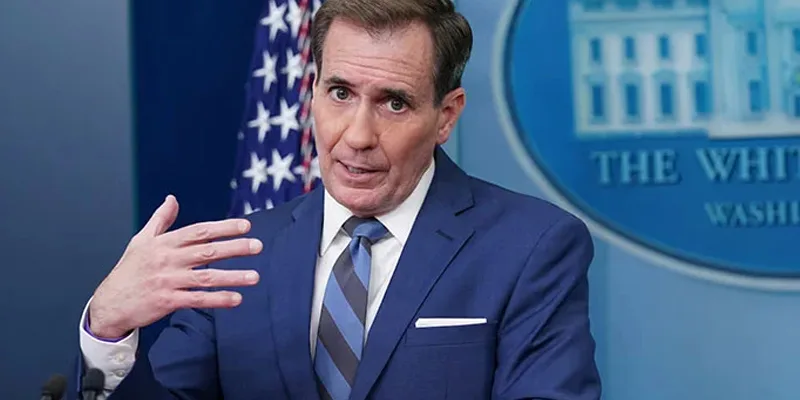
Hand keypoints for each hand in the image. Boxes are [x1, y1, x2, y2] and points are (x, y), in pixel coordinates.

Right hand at [88, 195, 261, 338]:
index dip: (223, 227)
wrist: (109, 303)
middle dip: (234, 248)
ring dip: (232, 277)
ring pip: (206, 277)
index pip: (199, 231)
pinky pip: (197, 300)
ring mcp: (168, 281)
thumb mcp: (141, 240)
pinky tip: (236, 299)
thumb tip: (172, 199)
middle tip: (257, 246)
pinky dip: (217, 299)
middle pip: (206, 251)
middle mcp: (168, 260)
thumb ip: (160, 220)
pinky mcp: (167, 301)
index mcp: (164, 243)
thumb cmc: (128, 270)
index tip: (246, 226)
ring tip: (255, 276)